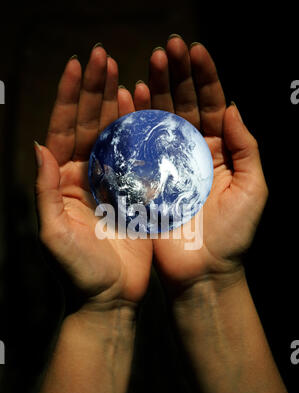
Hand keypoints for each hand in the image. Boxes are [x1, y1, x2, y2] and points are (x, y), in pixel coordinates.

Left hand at [35, 46, 151, 313]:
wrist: (109, 299)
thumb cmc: (77, 273)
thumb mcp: (54, 234)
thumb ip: (45, 192)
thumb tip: (39, 147)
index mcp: (63, 183)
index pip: (63, 131)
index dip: (68, 98)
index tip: (77, 65)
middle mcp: (85, 178)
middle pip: (88, 125)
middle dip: (93, 90)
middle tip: (102, 56)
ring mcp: (111, 183)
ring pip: (113, 136)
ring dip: (116, 104)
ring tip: (123, 72)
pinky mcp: (135, 195)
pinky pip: (137, 158)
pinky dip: (140, 133)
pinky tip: (144, 109)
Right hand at [133, 36, 267, 293]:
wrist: (204, 272)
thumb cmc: (233, 235)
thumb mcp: (253, 188)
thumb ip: (246, 147)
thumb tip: (231, 106)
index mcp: (219, 152)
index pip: (211, 105)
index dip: (204, 77)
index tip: (196, 50)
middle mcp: (191, 153)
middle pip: (182, 106)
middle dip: (176, 76)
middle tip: (167, 49)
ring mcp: (165, 166)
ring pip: (158, 121)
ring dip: (154, 92)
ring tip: (148, 65)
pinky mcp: (145, 181)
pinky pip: (137, 147)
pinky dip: (131, 122)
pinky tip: (129, 99)